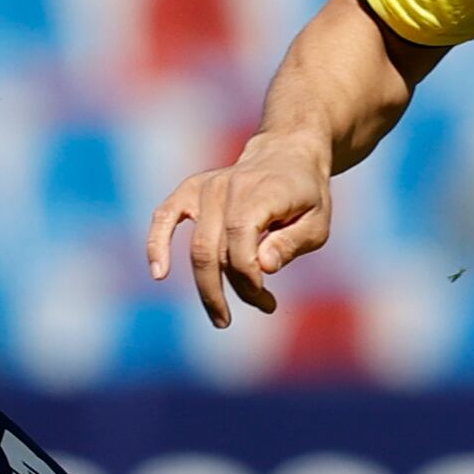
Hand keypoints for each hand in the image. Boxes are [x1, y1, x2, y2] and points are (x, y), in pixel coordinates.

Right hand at [148, 132, 334, 327]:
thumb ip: (290, 244)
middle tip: (248, 315)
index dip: (249, 277)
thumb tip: (262, 267)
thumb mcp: (316, 221)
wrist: (286, 155)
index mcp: (261, 192)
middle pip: (214, 249)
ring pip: (197, 247)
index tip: (267, 298)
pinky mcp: (191, 190)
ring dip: (208, 287)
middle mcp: (228, 187)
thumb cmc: (305, 195)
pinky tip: (159, 272)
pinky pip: (165, 216)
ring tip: (222, 318)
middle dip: (229, 290)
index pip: (241, 241)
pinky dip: (157, 243)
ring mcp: (207, 187)